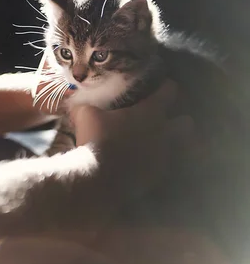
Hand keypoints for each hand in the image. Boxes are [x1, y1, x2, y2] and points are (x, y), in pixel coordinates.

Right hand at [69, 80, 193, 198]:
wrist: (98, 177)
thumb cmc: (95, 138)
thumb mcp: (85, 114)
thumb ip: (88, 105)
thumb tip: (78, 101)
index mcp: (150, 112)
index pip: (170, 91)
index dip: (166, 87)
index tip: (161, 86)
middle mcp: (164, 132)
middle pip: (186, 122)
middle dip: (178, 120)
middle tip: (163, 120)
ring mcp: (164, 156)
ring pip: (182, 148)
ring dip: (173, 144)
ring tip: (157, 145)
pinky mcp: (158, 176)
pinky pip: (165, 167)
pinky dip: (158, 164)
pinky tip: (144, 164)